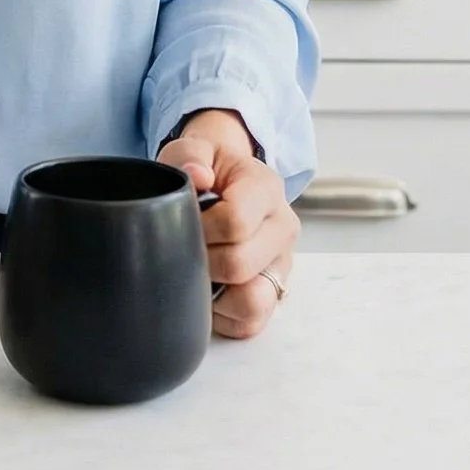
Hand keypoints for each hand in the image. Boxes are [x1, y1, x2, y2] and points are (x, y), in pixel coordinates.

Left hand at [157, 108, 296, 340]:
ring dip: (216, 291)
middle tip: (186, 244)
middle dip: (202, 258)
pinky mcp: (275, 294)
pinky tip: (211, 285)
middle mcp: (283, 228)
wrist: (226, 181)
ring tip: (199, 266)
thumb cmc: (208, 168)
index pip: (236, 221)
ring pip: (252, 302)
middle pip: (239, 264)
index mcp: (267, 188)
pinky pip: (250, 322)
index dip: (202, 227)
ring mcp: (282, 265)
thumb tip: (196, 176)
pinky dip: (224, 313)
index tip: (185, 220)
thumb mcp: (196, 148)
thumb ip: (190, 155)